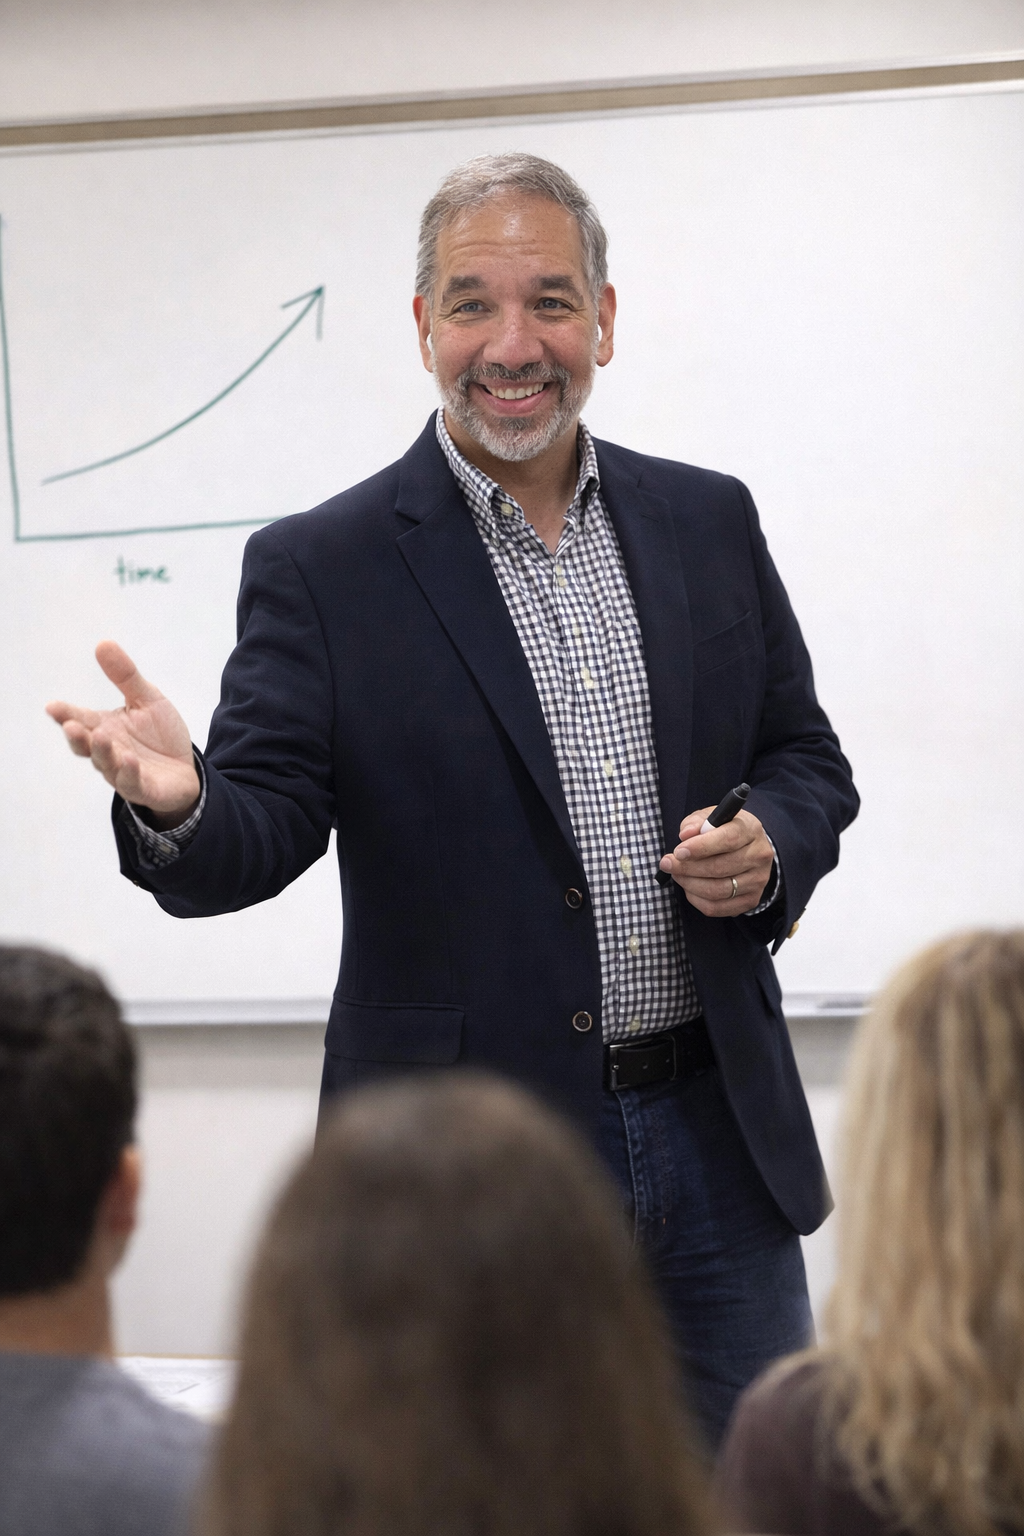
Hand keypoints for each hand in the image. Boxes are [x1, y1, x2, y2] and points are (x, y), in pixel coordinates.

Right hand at [46, 641, 199, 827]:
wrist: (186, 770)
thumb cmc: (160, 735)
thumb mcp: (148, 699)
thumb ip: (126, 676)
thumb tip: (103, 643)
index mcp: (105, 728)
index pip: (81, 719)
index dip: (65, 714)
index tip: (52, 707)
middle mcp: (109, 751)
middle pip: (87, 745)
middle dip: (78, 736)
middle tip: (70, 725)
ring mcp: (123, 772)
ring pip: (107, 764)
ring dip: (103, 752)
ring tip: (101, 737)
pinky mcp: (143, 788)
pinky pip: (133, 783)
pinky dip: (129, 773)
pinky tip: (130, 761)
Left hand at [659, 805, 773, 916]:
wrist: (748, 849)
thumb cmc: (723, 831)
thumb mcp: (710, 818)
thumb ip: (696, 822)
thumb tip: (686, 835)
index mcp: (750, 829)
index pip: (728, 840)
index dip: (700, 847)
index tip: (678, 852)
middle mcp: (759, 855)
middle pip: (721, 867)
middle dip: (688, 868)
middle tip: (667, 864)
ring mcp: (758, 880)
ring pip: (718, 890)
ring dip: (690, 884)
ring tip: (676, 874)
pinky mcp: (751, 900)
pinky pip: (718, 907)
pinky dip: (697, 899)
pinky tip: (688, 887)